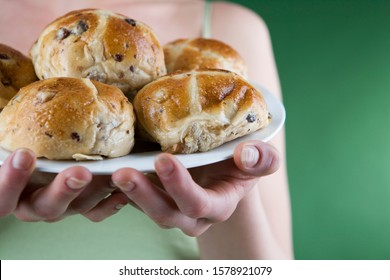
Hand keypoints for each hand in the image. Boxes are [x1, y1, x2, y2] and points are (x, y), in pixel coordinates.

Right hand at [0, 148, 128, 221]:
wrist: (42, 153)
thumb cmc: (21, 144)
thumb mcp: (12, 142)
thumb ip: (12, 139)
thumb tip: (19, 116)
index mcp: (9, 191)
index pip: (2, 196)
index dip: (10, 180)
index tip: (25, 155)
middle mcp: (33, 204)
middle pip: (45, 206)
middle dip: (63, 190)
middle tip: (81, 173)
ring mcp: (60, 206)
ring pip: (77, 207)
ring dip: (96, 192)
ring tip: (112, 175)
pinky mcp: (81, 206)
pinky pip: (95, 212)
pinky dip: (110, 204)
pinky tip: (122, 193)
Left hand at [111, 140, 278, 235]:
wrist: (223, 168)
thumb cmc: (240, 163)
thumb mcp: (260, 160)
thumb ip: (263, 159)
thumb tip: (246, 154)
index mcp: (217, 206)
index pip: (198, 204)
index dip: (181, 187)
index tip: (164, 160)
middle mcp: (190, 215)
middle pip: (165, 214)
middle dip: (144, 195)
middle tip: (123, 173)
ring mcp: (168, 208)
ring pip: (144, 208)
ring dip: (125, 192)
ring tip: (108, 171)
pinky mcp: (151, 196)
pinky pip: (131, 198)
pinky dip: (116, 187)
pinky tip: (103, 169)